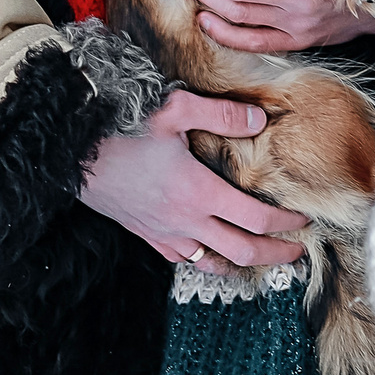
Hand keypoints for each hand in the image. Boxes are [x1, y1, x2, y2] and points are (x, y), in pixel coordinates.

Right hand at [79, 91, 308, 269]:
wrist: (70, 154)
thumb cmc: (120, 129)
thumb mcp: (174, 110)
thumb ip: (221, 115)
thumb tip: (259, 119)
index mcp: (198, 193)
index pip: (256, 219)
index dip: (286, 223)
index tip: (304, 220)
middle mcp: (184, 221)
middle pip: (242, 251)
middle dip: (275, 255)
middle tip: (298, 254)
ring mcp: (163, 233)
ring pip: (211, 262)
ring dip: (240, 263)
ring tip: (260, 260)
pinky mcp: (144, 234)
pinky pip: (181, 258)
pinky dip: (204, 260)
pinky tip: (210, 253)